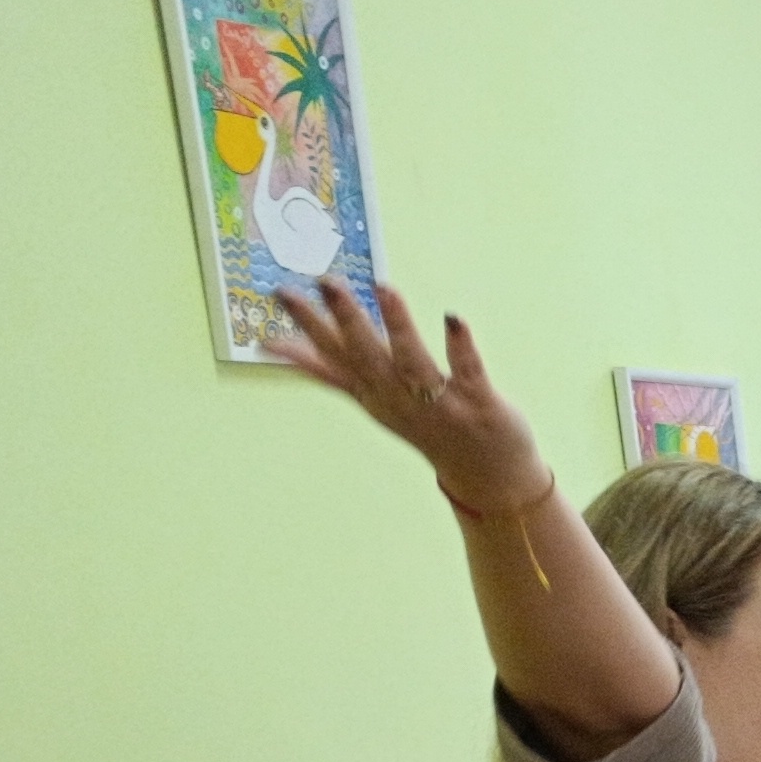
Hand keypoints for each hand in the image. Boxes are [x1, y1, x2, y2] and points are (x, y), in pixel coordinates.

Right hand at [271, 278, 549, 512]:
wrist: (487, 480)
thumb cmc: (425, 427)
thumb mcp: (371, 401)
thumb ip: (328, 371)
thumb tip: (273, 344)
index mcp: (372, 394)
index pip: (333, 357)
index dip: (307, 326)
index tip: (280, 293)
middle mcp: (400, 398)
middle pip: (368, 356)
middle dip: (347, 319)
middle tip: (325, 281)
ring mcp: (440, 403)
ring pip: (414, 361)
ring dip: (398, 325)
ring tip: (384, 286)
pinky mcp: (479, 403)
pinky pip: (468, 371)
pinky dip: (460, 346)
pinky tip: (452, 317)